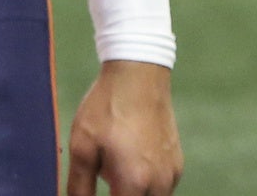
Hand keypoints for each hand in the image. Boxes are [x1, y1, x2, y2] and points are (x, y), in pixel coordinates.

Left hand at [65, 60, 182, 195]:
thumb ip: (79, 186)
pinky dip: (146, 184)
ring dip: (133, 193)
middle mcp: (159, 183)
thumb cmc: (107, 107)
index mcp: (134, 183)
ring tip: (115, 165)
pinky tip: (130, 158)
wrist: (138, 73)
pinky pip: (161, 187)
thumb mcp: (82, 146)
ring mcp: (172, 173)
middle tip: (105, 174)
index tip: (101, 182)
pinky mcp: (177, 162)